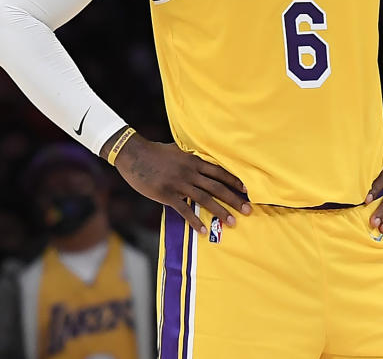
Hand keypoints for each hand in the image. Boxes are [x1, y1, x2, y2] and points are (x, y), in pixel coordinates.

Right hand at [114, 134, 250, 234]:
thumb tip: (203, 162)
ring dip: (220, 211)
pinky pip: (184, 210)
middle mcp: (190, 172)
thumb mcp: (179, 151)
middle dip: (234, 199)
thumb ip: (192, 158)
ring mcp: (179, 184)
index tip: (247, 190)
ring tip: (232, 222)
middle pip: (217, 187)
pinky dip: (194, 221)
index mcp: (194, 161)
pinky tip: (203, 230)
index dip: (235, 181)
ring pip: (205, 199)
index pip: (220, 172)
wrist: (134, 155)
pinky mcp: (167, 195)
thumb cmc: (156, 152)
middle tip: (248, 210)